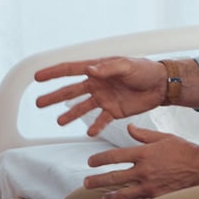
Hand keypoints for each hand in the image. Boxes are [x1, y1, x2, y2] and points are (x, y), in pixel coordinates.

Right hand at [34, 57, 165, 135]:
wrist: (161, 85)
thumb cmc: (144, 70)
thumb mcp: (127, 66)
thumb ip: (108, 69)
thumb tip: (89, 71)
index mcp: (98, 69)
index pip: (71, 70)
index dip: (53, 72)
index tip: (37, 76)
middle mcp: (97, 83)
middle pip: (71, 91)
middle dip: (54, 96)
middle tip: (38, 103)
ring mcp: (104, 98)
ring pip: (82, 107)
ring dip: (70, 114)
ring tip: (59, 121)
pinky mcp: (114, 111)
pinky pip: (101, 120)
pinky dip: (95, 126)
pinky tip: (90, 133)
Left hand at [82, 127, 198, 198]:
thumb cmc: (184, 150)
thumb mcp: (163, 137)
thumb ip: (143, 134)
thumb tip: (129, 128)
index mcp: (144, 153)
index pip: (115, 156)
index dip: (99, 159)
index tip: (91, 162)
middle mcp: (144, 170)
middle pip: (114, 177)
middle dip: (97, 180)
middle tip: (86, 183)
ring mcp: (151, 186)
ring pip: (124, 194)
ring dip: (110, 197)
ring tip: (103, 198)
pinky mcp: (158, 198)